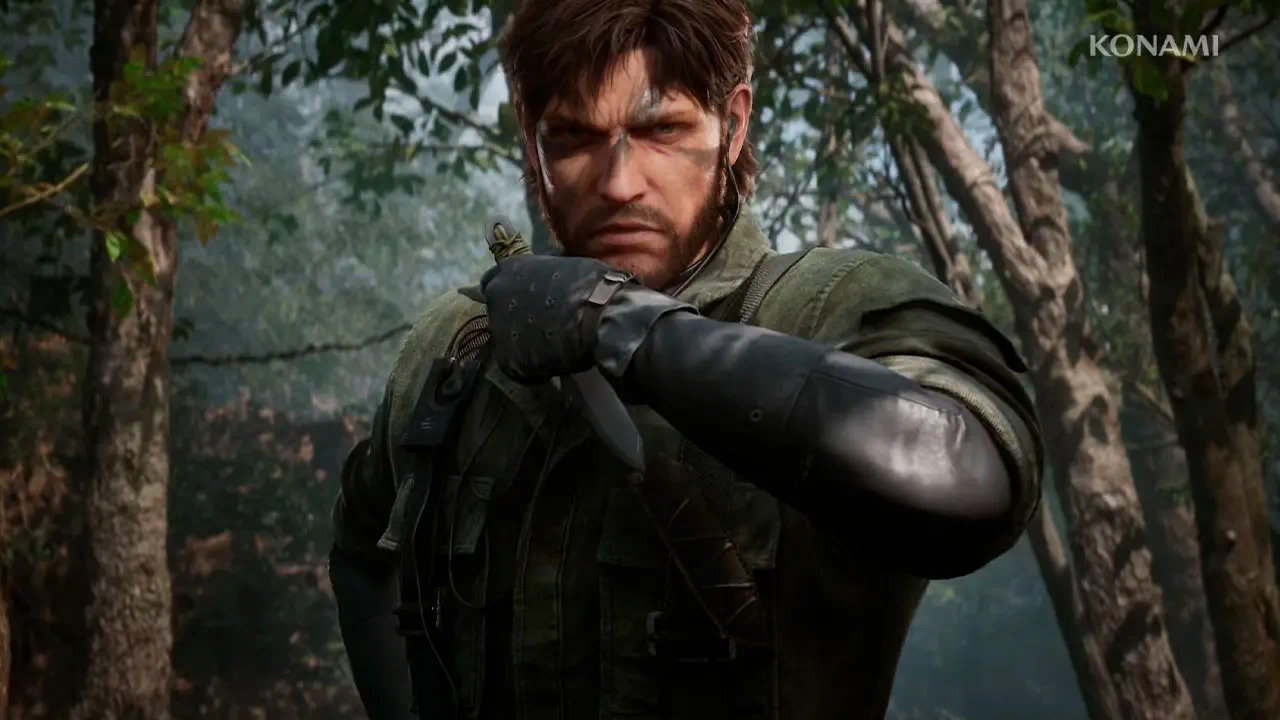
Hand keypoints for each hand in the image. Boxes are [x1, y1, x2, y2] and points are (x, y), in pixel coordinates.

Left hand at [478, 254, 694, 384]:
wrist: (604, 316)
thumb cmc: (592, 285)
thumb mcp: (563, 269)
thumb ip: (545, 279)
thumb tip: (548, 287)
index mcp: (508, 270)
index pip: (495, 281)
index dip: (512, 293)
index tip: (526, 301)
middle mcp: (495, 298)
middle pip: (499, 312)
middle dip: (515, 319)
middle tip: (542, 325)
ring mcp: (499, 331)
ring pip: (508, 341)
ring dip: (525, 344)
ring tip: (553, 347)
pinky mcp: (508, 362)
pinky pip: (520, 367)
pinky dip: (535, 368)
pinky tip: (556, 364)